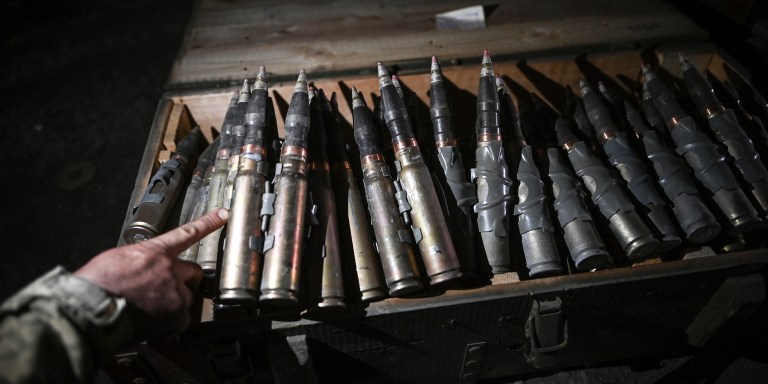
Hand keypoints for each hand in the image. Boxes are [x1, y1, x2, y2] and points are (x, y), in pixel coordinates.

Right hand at [75, 208, 228, 340]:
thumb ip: (139, 259)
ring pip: (185, 296)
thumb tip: (143, 266)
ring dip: (173, 302)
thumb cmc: (97, 285)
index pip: (187, 232)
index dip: (208, 222)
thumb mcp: (117, 258)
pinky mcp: (177, 313)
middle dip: (185, 279)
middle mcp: (170, 268)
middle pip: (193, 270)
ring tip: (149, 310)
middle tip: (168, 289)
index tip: (224, 215)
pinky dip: (169, 323)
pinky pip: (181, 319)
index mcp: (154, 251)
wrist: (92, 309)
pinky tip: (151, 324)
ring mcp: (175, 290)